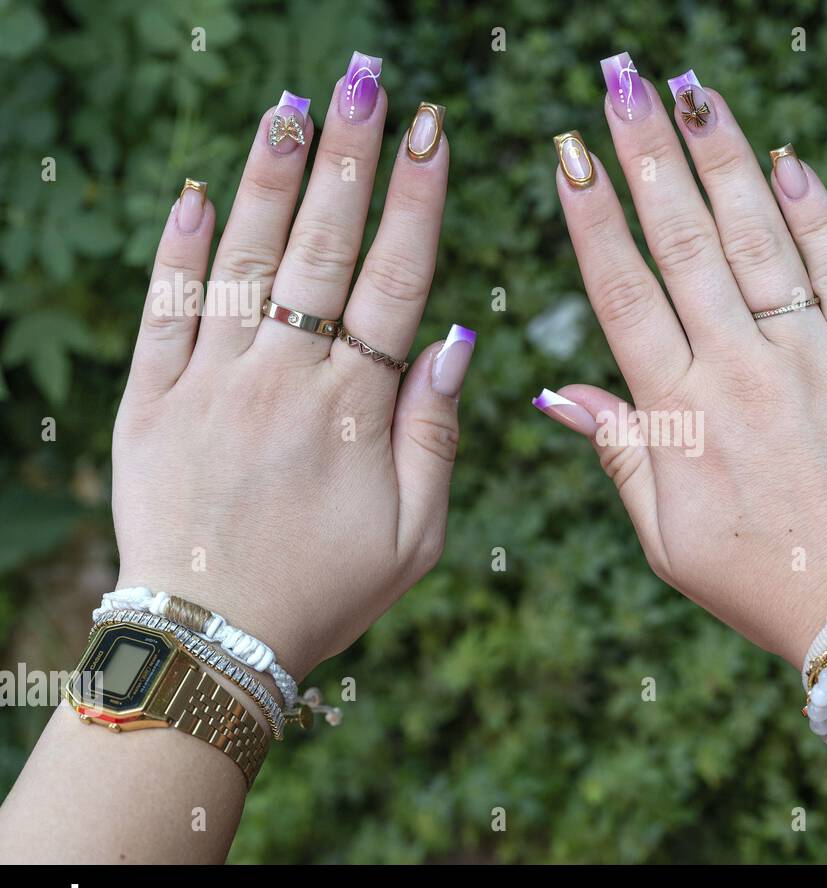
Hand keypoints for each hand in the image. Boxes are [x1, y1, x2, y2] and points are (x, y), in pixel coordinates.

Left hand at [114, 58, 471, 680]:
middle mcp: (284, 378)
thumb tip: (453, 341)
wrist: (210, 644)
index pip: (397, 279)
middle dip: (351, 157)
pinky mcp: (149, 401)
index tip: (431, 133)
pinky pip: (165, 309)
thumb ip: (436, 435)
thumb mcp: (417, 534)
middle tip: (365, 81)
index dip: (417, 200)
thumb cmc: (328, 591)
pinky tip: (195, 192)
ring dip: (272, 179)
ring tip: (293, 106)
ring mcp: (211, 383)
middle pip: (325, 247)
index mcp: (356, 409)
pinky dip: (180, 249)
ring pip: (246, 260)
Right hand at [541, 60, 826, 666]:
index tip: (570, 152)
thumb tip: (559, 389)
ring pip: (759, 237)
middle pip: (684, 242)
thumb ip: (618, 453)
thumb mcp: (667, 537)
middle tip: (620, 82)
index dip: (593, 216)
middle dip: (646, 154)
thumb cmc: (764, 580)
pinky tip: (788, 160)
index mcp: (681, 413)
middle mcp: (742, 369)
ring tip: (691, 92)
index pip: (623, 292)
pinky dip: (817, 212)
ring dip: (722, 158)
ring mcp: (815, 357)